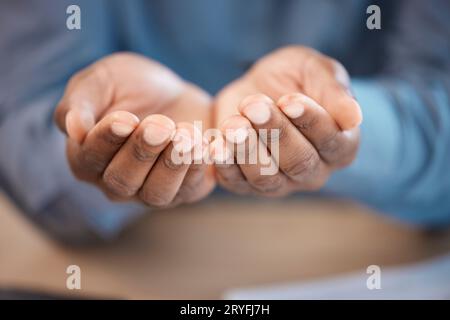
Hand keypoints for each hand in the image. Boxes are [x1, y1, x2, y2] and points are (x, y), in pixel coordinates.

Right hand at [54, 53, 214, 207]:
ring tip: (186, 135)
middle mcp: (115, 182)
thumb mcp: (102, 80)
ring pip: (156, 194)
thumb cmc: (131, 86)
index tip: (127, 119)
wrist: (174, 92)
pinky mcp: (183, 190)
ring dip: (172, 165)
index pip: (90, 158)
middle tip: (161, 124)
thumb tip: (73, 129)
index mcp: (87, 158)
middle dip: (143, 152)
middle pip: (122, 180)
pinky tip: (202, 144)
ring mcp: (149, 191)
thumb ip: (81, 101)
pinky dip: (196, 168)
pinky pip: (188, 190)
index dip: (108, 140)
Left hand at [212, 46, 360, 195]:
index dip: (310, 121)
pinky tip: (215, 144)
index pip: (331, 140)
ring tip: (233, 123)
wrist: (256, 88)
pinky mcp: (246, 183)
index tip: (289, 100)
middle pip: (298, 162)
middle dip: (275, 132)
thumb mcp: (315, 70)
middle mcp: (312, 170)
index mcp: (340, 145)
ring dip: (247, 150)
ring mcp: (280, 181)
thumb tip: (354, 118)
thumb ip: (334, 90)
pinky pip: (236, 182)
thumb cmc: (294, 78)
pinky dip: (224, 165)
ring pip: (266, 177)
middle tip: (254, 105)